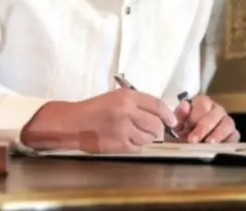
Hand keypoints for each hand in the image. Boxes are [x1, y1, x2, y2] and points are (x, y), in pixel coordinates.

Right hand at [20, 89, 176, 152]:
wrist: (73, 123)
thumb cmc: (94, 109)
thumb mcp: (116, 97)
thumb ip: (137, 103)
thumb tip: (159, 113)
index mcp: (127, 97)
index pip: (156, 105)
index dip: (168, 114)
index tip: (172, 120)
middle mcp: (127, 112)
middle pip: (156, 124)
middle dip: (159, 129)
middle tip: (156, 131)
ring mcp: (123, 129)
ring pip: (149, 138)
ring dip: (148, 138)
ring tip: (139, 135)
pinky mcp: (118, 144)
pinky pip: (138, 147)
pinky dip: (138, 146)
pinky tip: (131, 141)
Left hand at [173, 95, 238, 143]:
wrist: (191, 145)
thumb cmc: (185, 131)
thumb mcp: (179, 123)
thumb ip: (180, 114)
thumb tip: (184, 106)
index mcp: (203, 104)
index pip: (203, 104)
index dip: (194, 116)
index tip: (186, 128)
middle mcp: (217, 110)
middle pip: (216, 114)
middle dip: (203, 128)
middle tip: (192, 140)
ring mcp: (227, 122)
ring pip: (227, 123)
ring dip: (217, 134)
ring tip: (208, 144)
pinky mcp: (233, 135)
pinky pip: (235, 136)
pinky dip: (227, 141)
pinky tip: (218, 148)